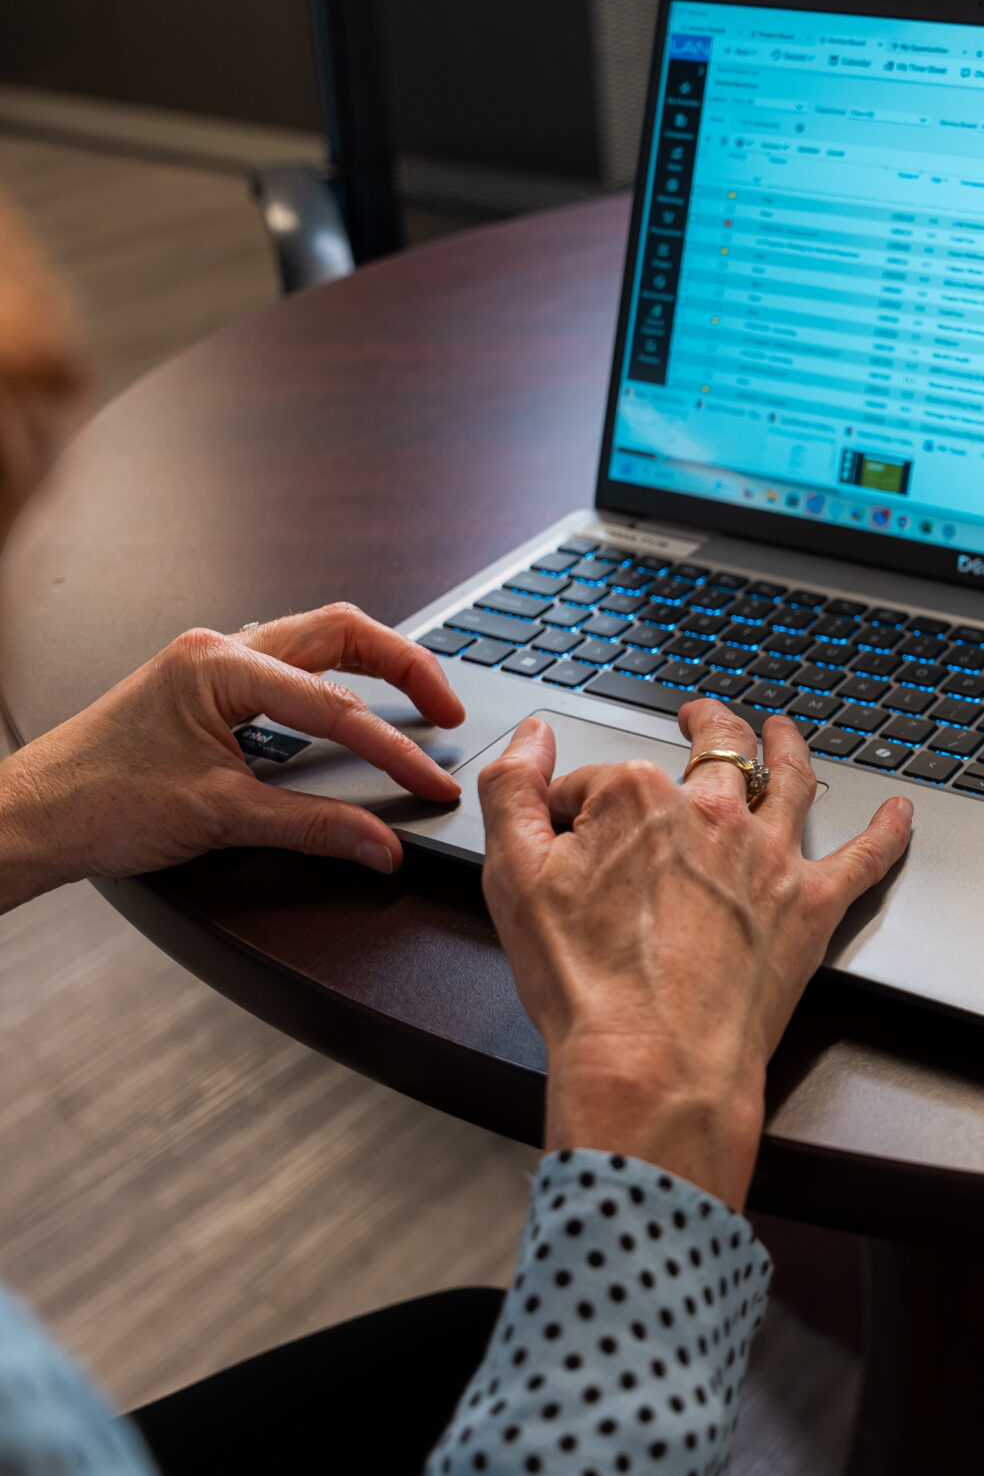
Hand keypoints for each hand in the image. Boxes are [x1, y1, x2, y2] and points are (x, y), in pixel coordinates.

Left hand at [0, 604, 463, 907]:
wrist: (28, 818)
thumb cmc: (96, 805)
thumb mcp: (218, 818)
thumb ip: (311, 827)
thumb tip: (380, 844)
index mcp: (220, 664)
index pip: (335, 705)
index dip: (395, 750)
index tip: (433, 782)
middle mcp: (218, 648)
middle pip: (340, 631)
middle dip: (405, 664)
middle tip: (449, 708)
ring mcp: (209, 663)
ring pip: (314, 643)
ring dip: (370, 666)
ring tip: (416, 702)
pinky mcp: (203, 688)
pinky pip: (286, 669)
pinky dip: (331, 685)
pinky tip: (350, 715)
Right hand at [479, 699, 912, 1209]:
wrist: (653, 1061)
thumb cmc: (584, 982)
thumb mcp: (511, 876)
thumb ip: (512, 790)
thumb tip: (531, 739)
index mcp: (637, 795)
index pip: (597, 782)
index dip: (572, 811)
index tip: (560, 843)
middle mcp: (713, 813)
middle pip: (713, 750)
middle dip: (704, 726)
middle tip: (698, 717)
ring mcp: (768, 858)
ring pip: (790, 780)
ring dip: (788, 747)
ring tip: (784, 732)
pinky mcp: (810, 907)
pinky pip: (864, 858)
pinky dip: (887, 831)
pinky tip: (901, 813)